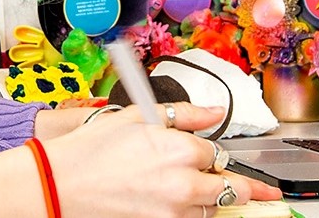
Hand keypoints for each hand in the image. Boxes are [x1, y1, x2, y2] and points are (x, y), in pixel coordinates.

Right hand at [0, 103, 282, 217]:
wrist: (58, 186)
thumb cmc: (89, 151)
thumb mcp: (135, 117)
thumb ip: (184, 114)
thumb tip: (214, 112)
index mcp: (181, 150)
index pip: (219, 153)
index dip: (211, 152)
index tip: (207, 155)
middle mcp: (185, 185)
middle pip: (232, 188)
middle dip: (239, 186)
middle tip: (260, 191)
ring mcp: (174, 213)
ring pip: (211, 210)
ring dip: (208, 200)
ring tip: (189, 191)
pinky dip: (187, 214)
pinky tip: (171, 204)